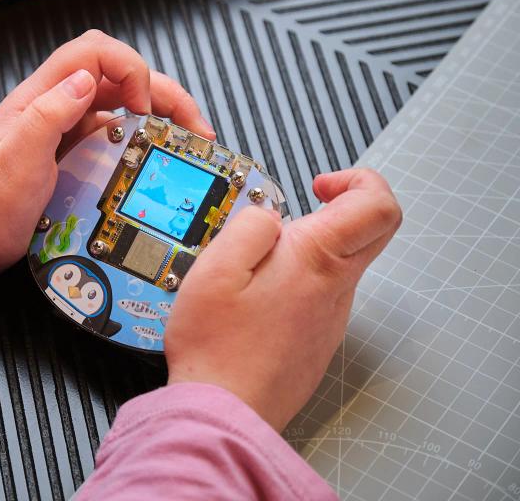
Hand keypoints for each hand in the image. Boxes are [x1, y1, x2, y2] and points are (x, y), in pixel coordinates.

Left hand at [0, 30, 214, 282]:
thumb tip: (85, 80)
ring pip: (124, 104)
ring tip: (191, 140)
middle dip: (163, 93)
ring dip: (162, 115)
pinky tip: (161, 157)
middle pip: (119, 76)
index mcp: (39, 98)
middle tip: (195, 127)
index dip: (128, 68)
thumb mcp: (13, 162)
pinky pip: (118, 134)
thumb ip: (46, 116)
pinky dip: (145, 139)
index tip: (144, 108)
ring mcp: (67, 130)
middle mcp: (56, 106)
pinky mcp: (76, 154)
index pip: (92, 53)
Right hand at [164, 168, 401, 430]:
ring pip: (339, 267)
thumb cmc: (216, 344)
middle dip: (339, 207)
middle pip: (370, 233)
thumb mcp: (216, 266)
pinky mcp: (317, 342)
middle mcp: (335, 290)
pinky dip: (294, 284)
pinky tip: (253, 301)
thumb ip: (250, 226)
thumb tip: (272, 218)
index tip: (319, 186)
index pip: (378, 206)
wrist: (223, 412)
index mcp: (316, 261)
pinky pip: (319, 298)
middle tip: (298, 212)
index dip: (358, 181)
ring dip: (306, 251)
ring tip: (252, 268)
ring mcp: (331, 320)